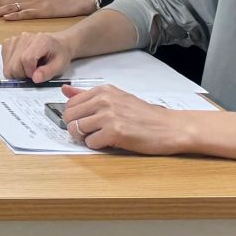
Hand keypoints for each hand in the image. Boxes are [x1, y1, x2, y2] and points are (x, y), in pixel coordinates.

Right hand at [2, 32, 71, 81]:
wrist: (57, 44)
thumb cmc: (58, 54)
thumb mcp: (59, 66)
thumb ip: (48, 72)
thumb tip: (35, 78)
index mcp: (40, 41)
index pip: (26, 59)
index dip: (30, 72)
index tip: (36, 76)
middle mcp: (25, 38)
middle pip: (14, 64)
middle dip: (23, 75)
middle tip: (33, 73)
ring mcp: (15, 39)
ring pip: (8, 65)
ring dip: (16, 72)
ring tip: (28, 68)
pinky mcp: (8, 43)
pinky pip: (4, 60)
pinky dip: (11, 66)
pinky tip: (21, 64)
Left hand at [59, 85, 193, 154]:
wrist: (170, 127)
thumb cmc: (144, 116)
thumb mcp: (116, 98)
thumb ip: (88, 95)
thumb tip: (65, 90)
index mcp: (103, 90)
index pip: (70, 103)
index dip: (74, 116)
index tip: (85, 121)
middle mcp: (104, 100)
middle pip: (69, 116)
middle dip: (76, 127)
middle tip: (91, 132)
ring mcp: (109, 116)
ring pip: (77, 129)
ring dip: (86, 138)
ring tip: (101, 137)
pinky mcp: (115, 132)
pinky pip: (90, 143)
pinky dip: (97, 146)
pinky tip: (110, 142)